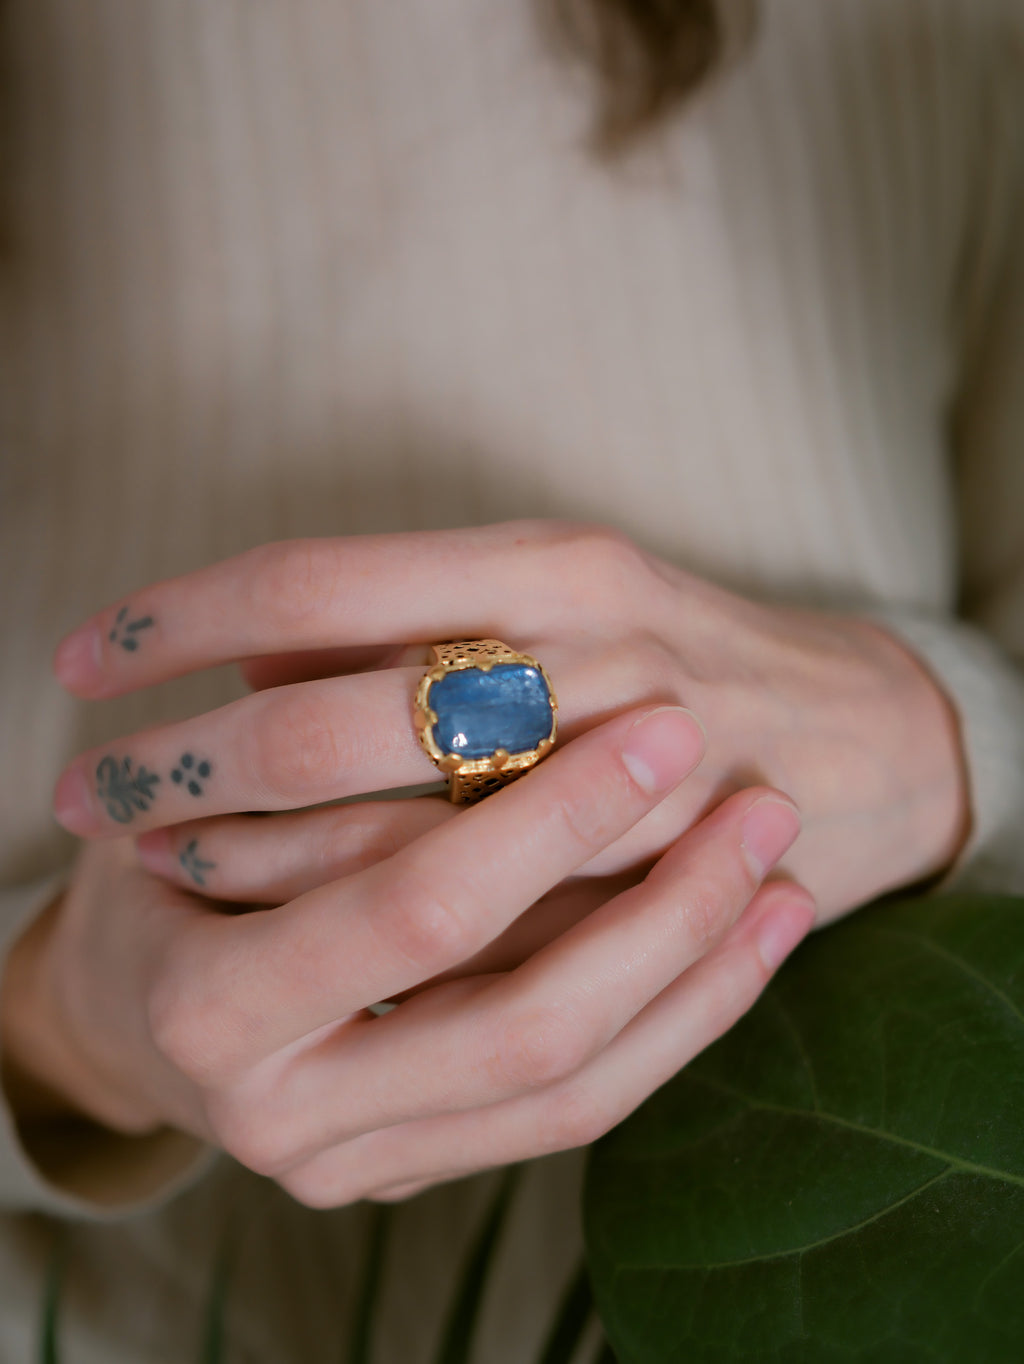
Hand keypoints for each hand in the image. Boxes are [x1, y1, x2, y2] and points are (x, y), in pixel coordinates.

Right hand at [9, 708, 810, 1203]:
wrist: (144, 1021)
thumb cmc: (161, 879)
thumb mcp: (190, 806)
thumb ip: (297, 740)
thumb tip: (414, 645)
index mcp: (207, 1011)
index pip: (408, 913)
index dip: (541, 818)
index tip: (660, 722)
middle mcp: (283, 1117)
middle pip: (519, 1021)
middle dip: (659, 909)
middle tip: (760, 800)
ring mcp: (360, 1160)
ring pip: (572, 1082)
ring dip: (694, 969)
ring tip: (785, 869)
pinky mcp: (420, 1165)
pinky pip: (583, 1112)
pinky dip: (683, 1024)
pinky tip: (754, 935)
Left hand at [52, 521, 967, 919]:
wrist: (854, 744)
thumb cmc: (675, 653)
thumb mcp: (559, 589)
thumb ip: (417, 616)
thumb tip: (249, 650)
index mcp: (558, 557)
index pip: (320, 580)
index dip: (183, 615)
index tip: (84, 648)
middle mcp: (595, 656)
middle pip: (330, 723)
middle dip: (186, 761)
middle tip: (90, 786)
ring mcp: (623, 786)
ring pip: (388, 844)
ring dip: (249, 852)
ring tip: (151, 846)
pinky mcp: (630, 897)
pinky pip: (470, 934)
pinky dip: (350, 919)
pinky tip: (266, 909)